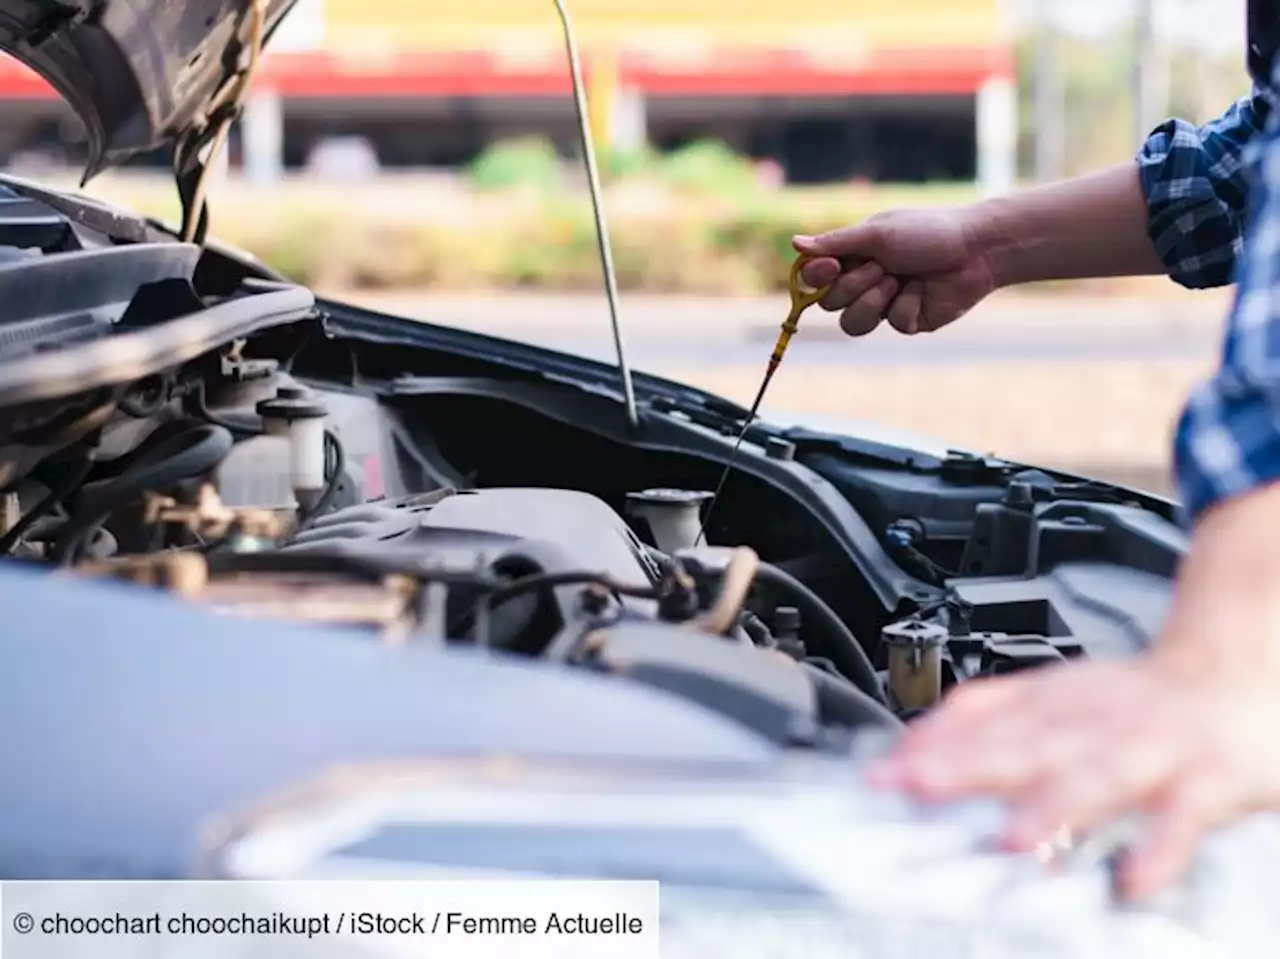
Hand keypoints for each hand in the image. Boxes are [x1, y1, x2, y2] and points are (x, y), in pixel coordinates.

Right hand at [792, 207, 997, 336]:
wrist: (975, 250)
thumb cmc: (927, 232)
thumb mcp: (878, 234)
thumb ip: (835, 243)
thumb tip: (795, 243)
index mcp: (853, 257)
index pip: (815, 277)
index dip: (817, 277)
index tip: (831, 267)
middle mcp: (864, 282)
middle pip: (830, 304)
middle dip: (855, 286)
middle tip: (884, 266)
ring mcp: (884, 304)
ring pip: (854, 324)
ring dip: (875, 302)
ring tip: (899, 281)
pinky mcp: (907, 321)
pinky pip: (893, 325)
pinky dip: (908, 305)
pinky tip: (923, 290)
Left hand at [865, 653, 1279, 900]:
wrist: (1233, 679)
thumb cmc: (1132, 703)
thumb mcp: (1049, 696)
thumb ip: (980, 717)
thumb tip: (907, 744)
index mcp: (1051, 703)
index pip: (979, 722)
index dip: (928, 747)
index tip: (879, 775)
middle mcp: (1092, 721)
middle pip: (1026, 742)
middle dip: (970, 766)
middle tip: (920, 787)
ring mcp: (1148, 749)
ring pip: (1098, 775)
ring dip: (1054, 805)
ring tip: (1011, 838)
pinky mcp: (1207, 779)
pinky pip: (1183, 817)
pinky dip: (1160, 845)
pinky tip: (1134, 876)